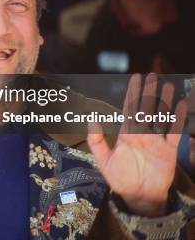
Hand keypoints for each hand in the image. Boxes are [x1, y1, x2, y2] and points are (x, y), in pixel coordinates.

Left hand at [87, 73, 188, 216]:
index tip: (135, 78)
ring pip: (161, 117)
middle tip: (152, 75)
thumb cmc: (120, 178)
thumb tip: (91, 120)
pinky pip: (175, 133)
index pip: (129, 108)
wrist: (138, 196)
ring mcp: (156, 141)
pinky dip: (178, 120)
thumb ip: (96, 141)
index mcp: (126, 134)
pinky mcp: (169, 151)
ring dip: (164, 102)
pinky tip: (181, 106)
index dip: (132, 93)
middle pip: (146, 108)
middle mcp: (142, 134)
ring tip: (167, 85)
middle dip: (149, 92)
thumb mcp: (103, 160)